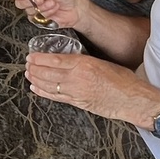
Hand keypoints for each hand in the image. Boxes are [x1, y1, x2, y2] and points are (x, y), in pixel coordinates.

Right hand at [7, 0, 91, 29]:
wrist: (76, 9)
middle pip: (18, 2)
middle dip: (31, 1)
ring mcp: (35, 9)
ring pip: (27, 11)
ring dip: (42, 7)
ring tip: (52, 3)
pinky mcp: (38, 19)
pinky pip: (34, 18)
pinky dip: (45, 14)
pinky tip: (53, 10)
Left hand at [24, 52, 156, 122]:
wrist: (132, 99)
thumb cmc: (122, 79)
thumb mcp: (102, 62)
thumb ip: (83, 61)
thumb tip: (69, 60)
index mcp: (84, 64)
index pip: (55, 60)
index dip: (40, 58)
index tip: (31, 56)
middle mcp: (77, 78)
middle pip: (48, 73)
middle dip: (34, 69)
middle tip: (27, 64)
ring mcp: (76, 92)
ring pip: (49, 85)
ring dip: (36, 80)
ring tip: (28, 74)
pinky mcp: (78, 103)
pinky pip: (56, 97)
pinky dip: (43, 93)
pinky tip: (35, 89)